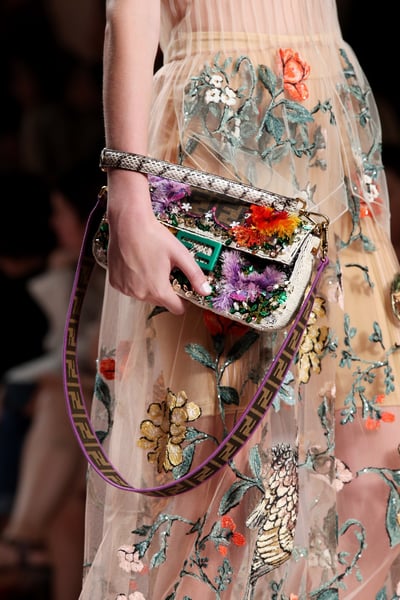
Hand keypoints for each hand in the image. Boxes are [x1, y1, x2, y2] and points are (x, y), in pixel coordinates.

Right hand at [106, 173, 210, 314]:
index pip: (176, 309)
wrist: (128, 223)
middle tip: (166, 269)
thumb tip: (206, 291)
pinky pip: (130, 288)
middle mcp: (140, 294)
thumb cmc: (153, 236)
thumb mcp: (180, 254)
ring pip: (144, 294)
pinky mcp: (115, 282)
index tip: (183, 288)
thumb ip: (195, 275)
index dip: (183, 300)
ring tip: (150, 264)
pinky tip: (137, 264)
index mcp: (158, 290)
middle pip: (160, 301)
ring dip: (149, 284)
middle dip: (166, 288)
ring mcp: (126, 289)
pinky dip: (135, 280)